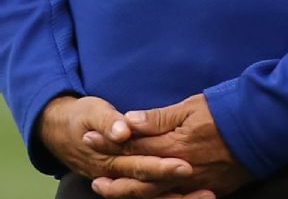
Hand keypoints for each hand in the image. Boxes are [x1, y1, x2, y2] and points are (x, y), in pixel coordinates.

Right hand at [37, 95, 198, 197]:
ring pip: (151, 196)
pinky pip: (150, 195)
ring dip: (179, 197)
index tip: (186, 166)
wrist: (61, 131)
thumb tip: (123, 131)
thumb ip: (109, 122)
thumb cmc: (82, 118)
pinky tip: (197, 195)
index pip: (139, 165)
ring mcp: (121, 181)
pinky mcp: (128, 181)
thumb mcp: (94, 113)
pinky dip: (171, 197)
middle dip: (176, 186)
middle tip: (206, 185)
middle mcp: (116, 175)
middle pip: (148, 186)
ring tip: (210, 196)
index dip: (161, 168)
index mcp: (109, 159)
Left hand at [80, 94, 250, 198]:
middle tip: (92, 174)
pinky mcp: (207, 190)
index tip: (89, 137)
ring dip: (127, 192)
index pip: (133, 146)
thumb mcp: (195, 105)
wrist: (269, 127)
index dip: (110, 142)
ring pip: (151, 194)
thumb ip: (160, 117)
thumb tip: (128, 121)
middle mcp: (178, 170)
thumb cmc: (232, 109)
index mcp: (174, 146)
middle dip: (112, 174)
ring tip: (107, 191)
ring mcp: (192, 184)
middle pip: (137, 176)